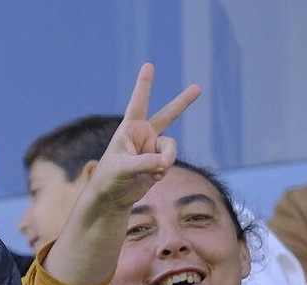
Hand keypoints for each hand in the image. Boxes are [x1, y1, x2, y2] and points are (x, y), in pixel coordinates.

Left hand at [81, 64, 199, 214]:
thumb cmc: (108, 179)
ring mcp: (153, 148)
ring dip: (166, 159)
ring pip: (171, 147)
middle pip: (167, 115)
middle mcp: (143, 135)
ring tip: (155, 171)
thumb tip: (165, 162)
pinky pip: (169, 161)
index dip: (144, 84)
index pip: (138, 102)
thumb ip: (145, 163)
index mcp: (130, 128)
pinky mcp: (159, 162)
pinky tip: (153, 177)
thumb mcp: (123, 168)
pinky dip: (164, 170)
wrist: (111, 198)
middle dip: (183, 102)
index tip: (149, 65)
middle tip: (198, 88)